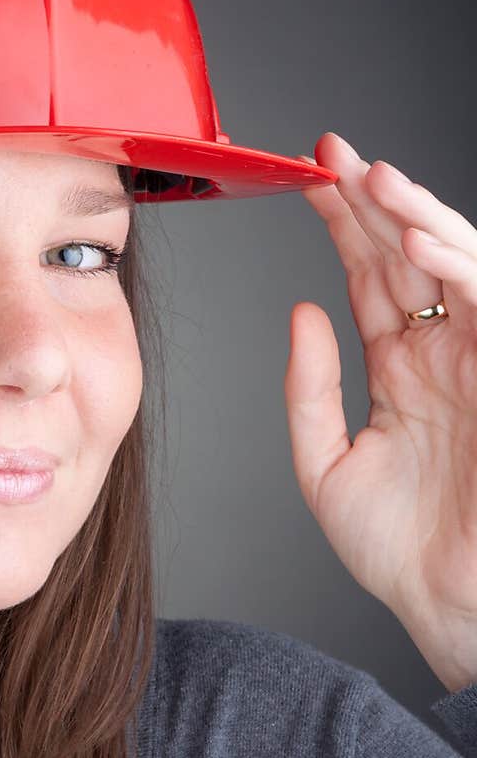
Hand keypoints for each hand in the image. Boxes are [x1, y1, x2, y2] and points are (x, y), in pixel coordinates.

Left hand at [284, 131, 476, 693]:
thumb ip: (310, 391)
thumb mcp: (327, 466)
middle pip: (408, 256)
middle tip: (331, 153)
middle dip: (373, 201)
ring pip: (453, 263)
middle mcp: (442, 354)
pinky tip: (416, 238)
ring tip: (370, 177)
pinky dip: (457, 264)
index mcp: (400, 370)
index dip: (341, 228)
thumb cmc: (400, 550)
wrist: (452, 604)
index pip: (370, 279)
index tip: (304, 181)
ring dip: (415, 215)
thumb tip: (301, 313)